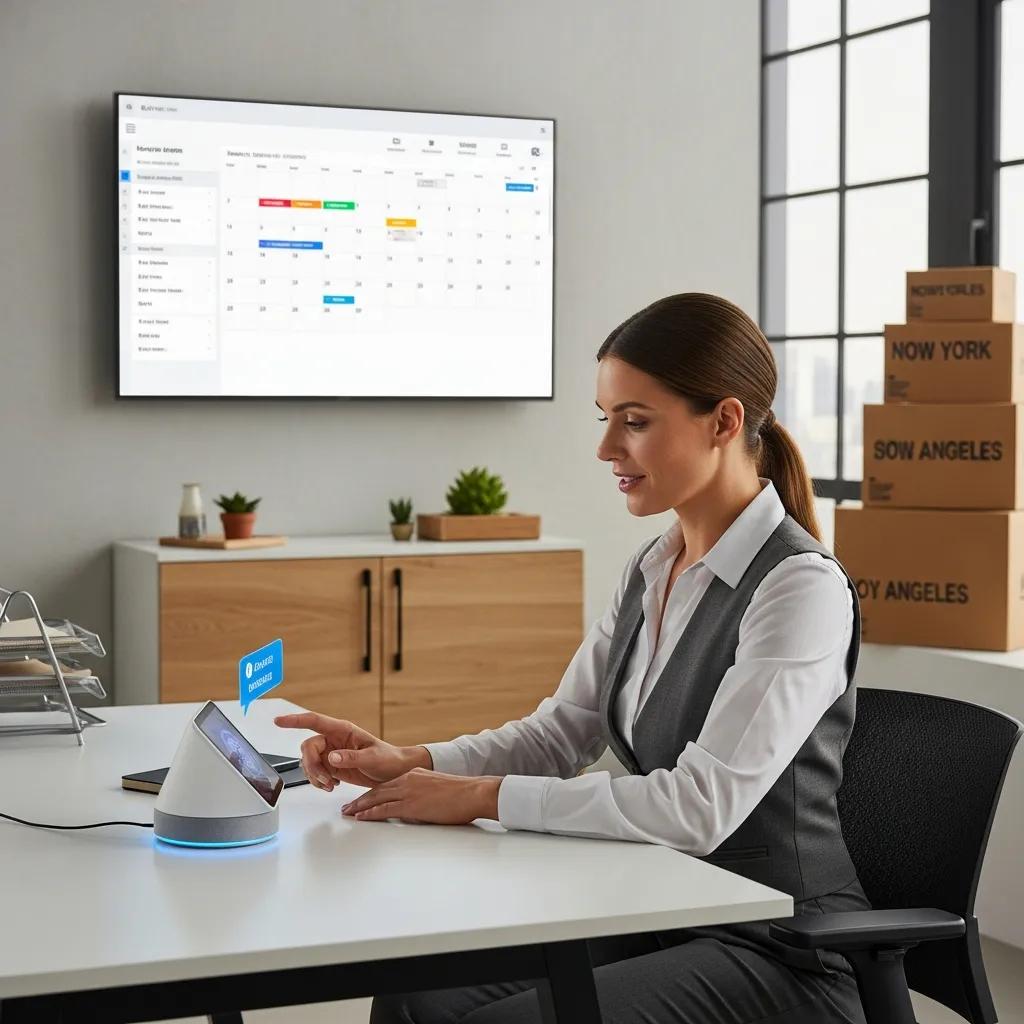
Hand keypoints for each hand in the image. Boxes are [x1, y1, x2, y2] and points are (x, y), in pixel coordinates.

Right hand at [273, 711, 430, 791]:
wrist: (394, 773)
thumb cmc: (388, 759)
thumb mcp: (373, 758)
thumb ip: (352, 757)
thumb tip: (332, 757)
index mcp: (342, 730)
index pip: (314, 721)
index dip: (294, 720)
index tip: (278, 721)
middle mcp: (333, 739)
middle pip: (308, 747)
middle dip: (311, 765)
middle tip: (325, 780)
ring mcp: (331, 753)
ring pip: (308, 762)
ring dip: (315, 776)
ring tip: (331, 785)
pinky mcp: (331, 766)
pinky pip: (314, 773)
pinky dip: (318, 781)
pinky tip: (331, 786)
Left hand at [341, 767, 501, 824]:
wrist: (473, 792)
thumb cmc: (462, 794)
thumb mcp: (437, 789)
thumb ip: (423, 794)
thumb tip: (416, 808)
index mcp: (414, 775)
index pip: (387, 784)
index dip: (372, 793)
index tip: (361, 800)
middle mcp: (408, 779)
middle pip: (377, 790)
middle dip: (360, 800)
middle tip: (347, 807)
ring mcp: (408, 791)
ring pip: (376, 798)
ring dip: (359, 807)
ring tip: (347, 813)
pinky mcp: (411, 805)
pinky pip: (384, 809)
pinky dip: (370, 813)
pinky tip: (360, 818)